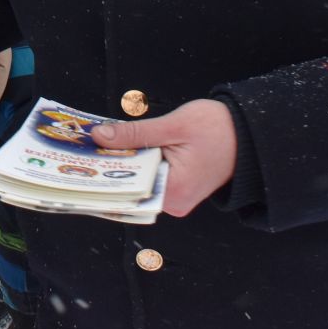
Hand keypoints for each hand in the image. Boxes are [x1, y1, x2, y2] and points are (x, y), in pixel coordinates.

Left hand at [91, 98, 237, 217]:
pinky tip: (117, 147)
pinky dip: (134, 162)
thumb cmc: (217, 128)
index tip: (79, 162)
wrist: (248, 133)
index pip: (128, 189)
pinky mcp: (175, 188)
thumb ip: (135, 134)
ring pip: (137, 181)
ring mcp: (174, 197)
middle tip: (79, 148)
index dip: (102, 175)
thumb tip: (100, 137)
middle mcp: (173, 202)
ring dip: (120, 162)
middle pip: (130, 186)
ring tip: (94, 145)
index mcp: (174, 191)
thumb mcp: (173, 125)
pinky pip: (147, 177)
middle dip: (107, 166)